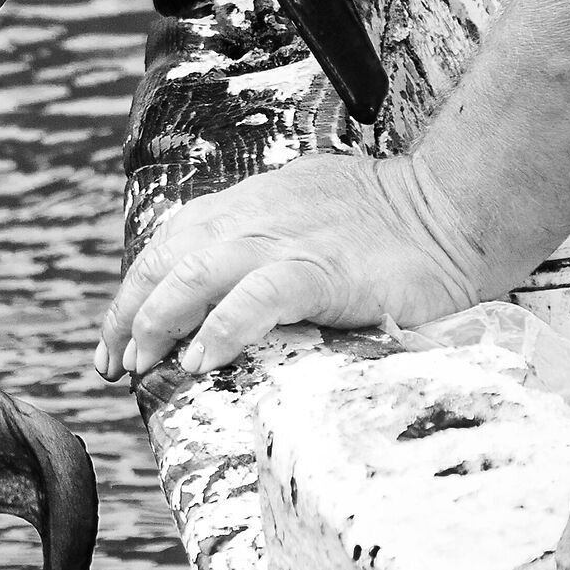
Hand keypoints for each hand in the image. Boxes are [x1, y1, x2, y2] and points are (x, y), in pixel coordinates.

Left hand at [95, 153, 491, 380]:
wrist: (455, 208)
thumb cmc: (393, 223)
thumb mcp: (310, 214)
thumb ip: (266, 239)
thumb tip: (229, 288)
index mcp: (250, 204)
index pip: (170, 242)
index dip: (134, 290)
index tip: (116, 339)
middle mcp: (255, 217)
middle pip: (166, 258)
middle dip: (128, 313)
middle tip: (114, 364)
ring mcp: (286, 241)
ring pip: (194, 273)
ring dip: (156, 322)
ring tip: (141, 365)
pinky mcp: (321, 270)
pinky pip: (256, 298)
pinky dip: (221, 328)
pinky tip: (201, 360)